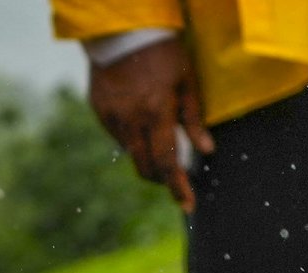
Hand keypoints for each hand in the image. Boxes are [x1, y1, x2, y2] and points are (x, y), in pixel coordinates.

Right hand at [87, 36, 211, 212]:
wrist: (123, 33)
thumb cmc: (164, 52)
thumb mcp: (187, 82)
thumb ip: (194, 119)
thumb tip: (207, 151)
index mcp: (156, 114)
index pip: (168, 163)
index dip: (179, 187)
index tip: (188, 205)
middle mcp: (131, 123)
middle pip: (145, 167)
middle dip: (162, 177)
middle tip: (176, 177)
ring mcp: (112, 120)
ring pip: (130, 154)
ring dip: (147, 156)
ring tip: (158, 139)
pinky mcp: (100, 114)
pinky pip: (119, 136)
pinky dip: (133, 137)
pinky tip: (140, 117)